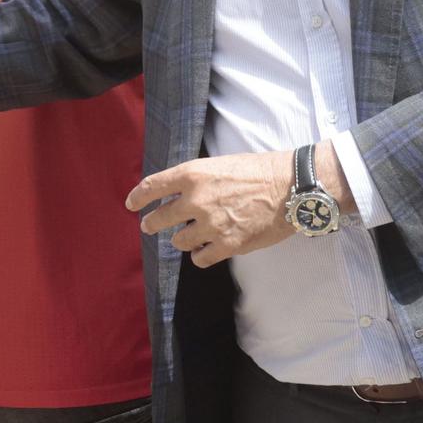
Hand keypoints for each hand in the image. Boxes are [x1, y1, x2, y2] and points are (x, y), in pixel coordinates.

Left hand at [127, 150, 295, 268]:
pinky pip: (200, 258)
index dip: (138, 197)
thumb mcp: (221, 164)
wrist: (290, 186)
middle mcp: (196, 200)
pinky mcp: (227, 244)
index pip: (152, 187)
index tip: (132, 204)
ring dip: (182, 239)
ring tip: (190, 237)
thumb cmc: (260, 170)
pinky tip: (204, 252)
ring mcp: (210, 224)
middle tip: (150, 226)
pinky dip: (200, 256)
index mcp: (193, 174)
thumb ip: (198, 180)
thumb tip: (180, 194)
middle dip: (151, 224)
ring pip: (179, 241)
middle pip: (158, 219)